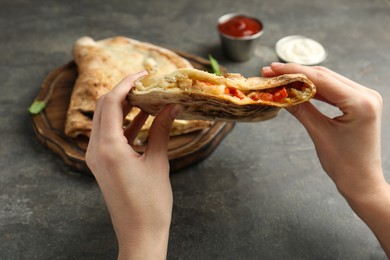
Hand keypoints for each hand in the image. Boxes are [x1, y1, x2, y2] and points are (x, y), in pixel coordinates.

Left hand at [86, 71, 181, 258]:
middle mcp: (96, 149)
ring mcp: (97, 157)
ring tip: (148, 97)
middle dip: (124, 92)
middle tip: (147, 84)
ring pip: (106, 120)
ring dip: (125, 107)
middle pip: (104, 108)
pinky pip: (111, 135)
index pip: (111, 102)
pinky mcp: (103, 164)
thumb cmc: (151, 203)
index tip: (144, 73)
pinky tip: (144, 117)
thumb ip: (161, 129)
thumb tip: (172, 105)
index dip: (127, 83)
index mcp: (108, 147)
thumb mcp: (158, 161)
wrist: (140, 233)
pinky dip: (125, 124)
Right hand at [262, 63, 389, 255]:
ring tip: (280, 78)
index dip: (294, 71)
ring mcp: (364, 98)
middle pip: (324, 76)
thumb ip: (300, 109)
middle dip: (296, 73)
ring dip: (303, 79)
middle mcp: (366, 95)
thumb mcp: (319, 133)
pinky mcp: (359, 103)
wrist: (361, 181)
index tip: (273, 68)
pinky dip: (314, 89)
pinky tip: (297, 87)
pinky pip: (333, 90)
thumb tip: (280, 93)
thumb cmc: (344, 164)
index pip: (321, 79)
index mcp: (360, 102)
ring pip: (328, 81)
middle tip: (271, 72)